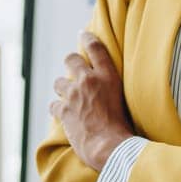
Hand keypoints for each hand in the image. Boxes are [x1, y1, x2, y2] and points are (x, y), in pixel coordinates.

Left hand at [48, 32, 133, 170]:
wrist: (111, 147)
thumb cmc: (125, 128)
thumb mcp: (127, 100)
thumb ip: (114, 89)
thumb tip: (109, 89)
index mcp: (108, 77)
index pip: (96, 48)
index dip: (87, 38)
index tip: (83, 34)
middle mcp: (89, 81)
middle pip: (71, 59)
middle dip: (71, 62)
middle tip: (73, 68)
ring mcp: (74, 95)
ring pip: (59, 82)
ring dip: (63, 88)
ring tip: (69, 96)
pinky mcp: (63, 111)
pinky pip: (54, 105)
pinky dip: (58, 109)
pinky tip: (63, 114)